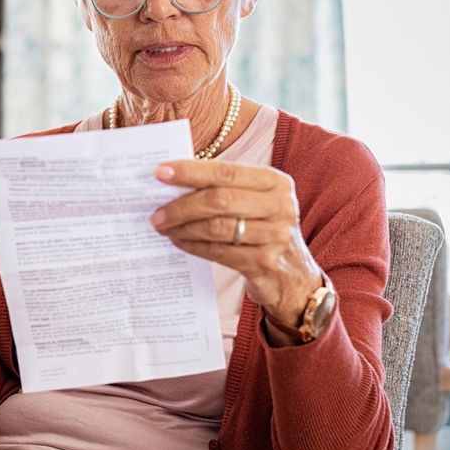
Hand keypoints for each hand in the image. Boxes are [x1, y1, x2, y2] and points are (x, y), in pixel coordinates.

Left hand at [149, 160, 322, 327]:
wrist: (294, 278)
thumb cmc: (263, 230)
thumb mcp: (256, 202)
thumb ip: (224, 189)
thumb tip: (172, 181)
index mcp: (275, 182)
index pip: (225, 172)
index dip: (190, 171)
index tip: (159, 173)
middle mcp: (280, 206)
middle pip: (219, 200)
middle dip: (181, 205)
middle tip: (155, 212)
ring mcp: (275, 236)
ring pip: (216, 227)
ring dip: (183, 227)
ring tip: (162, 226)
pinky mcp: (264, 263)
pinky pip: (218, 251)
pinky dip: (193, 246)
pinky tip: (179, 241)